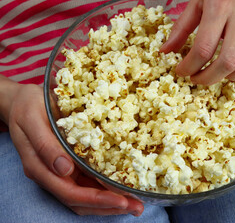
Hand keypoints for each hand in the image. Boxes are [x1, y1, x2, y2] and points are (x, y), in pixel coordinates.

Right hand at [0, 80, 142, 215]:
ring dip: (110, 202)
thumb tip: (63, 169)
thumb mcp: (32, 120)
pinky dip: (105, 188)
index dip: (96, 199)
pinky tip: (123, 187)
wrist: (22, 101)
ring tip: (135, 203)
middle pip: (81, 200)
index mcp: (40, 167)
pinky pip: (88, 182)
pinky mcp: (70, 164)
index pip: (71, 193)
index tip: (121, 200)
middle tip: (137, 207)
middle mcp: (51, 174)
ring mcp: (61, 171)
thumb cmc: (27, 106)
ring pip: (86, 195)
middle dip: (110, 206)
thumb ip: (45, 145)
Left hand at [161, 0, 234, 84]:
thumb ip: (181, 27)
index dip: (190, 66)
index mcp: (219, 7)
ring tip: (219, 74)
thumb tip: (166, 51)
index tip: (182, 71)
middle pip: (227, 62)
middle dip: (208, 78)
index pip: (204, 48)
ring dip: (232, 77)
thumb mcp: (197, 0)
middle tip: (197, 79)